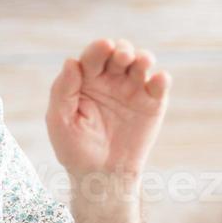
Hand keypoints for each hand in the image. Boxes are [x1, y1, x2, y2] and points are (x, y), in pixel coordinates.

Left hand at [47, 39, 169, 180]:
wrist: (101, 175)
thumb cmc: (75, 148)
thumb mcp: (59, 120)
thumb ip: (62, 90)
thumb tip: (71, 61)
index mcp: (86, 79)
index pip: (93, 56)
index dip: (98, 48)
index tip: (104, 46)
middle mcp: (111, 79)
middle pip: (120, 53)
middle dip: (123, 50)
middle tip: (122, 57)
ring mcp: (133, 89)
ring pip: (142, 63)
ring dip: (143, 57)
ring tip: (141, 62)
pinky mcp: (153, 103)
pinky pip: (160, 85)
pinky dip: (161, 79)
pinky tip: (157, 80)